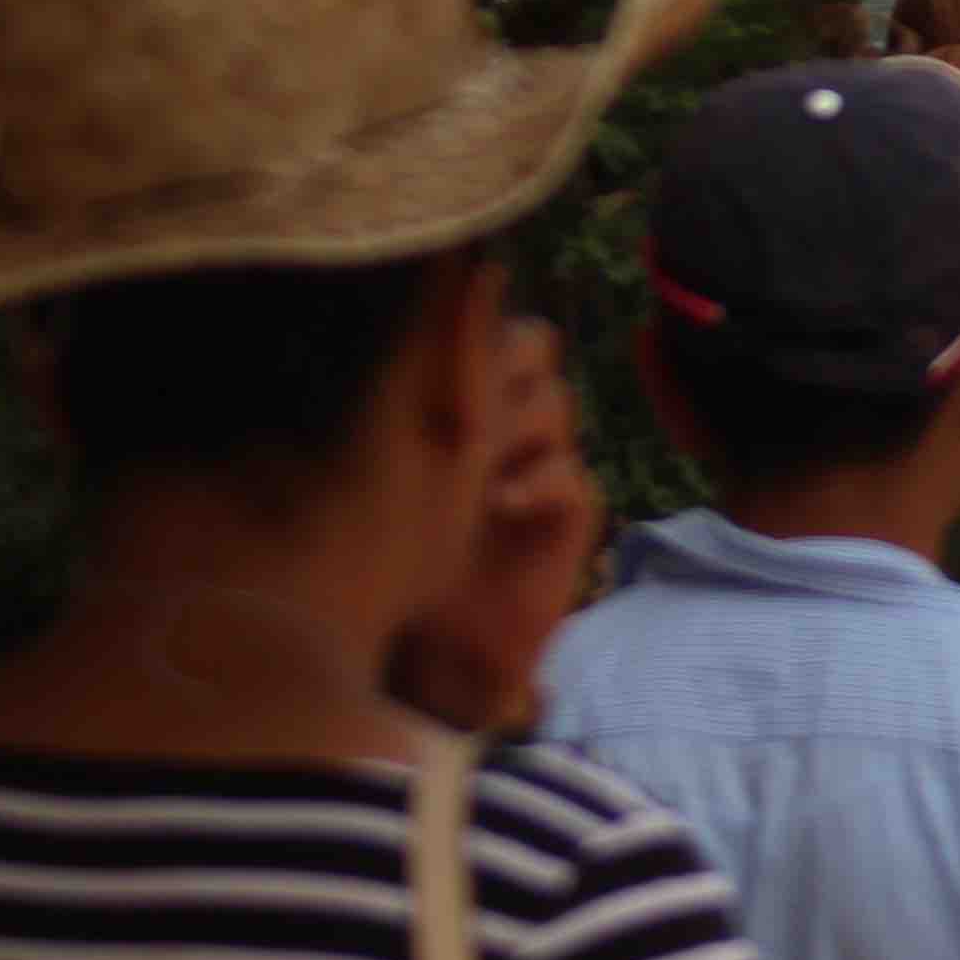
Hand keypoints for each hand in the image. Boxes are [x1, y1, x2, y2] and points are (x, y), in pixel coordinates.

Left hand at [390, 315, 605, 735]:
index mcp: (465, 396)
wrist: (427, 646)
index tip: (436, 351)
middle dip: (494, 369)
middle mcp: (510, 419)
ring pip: (555, 402)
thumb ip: (407, 388)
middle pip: (533, 345)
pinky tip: (498, 502)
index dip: (474, 323)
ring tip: (468, 464)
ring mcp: (545, 463)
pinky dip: (538, 481)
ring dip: (511, 426)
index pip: (489, 322)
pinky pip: (574, 475)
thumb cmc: (390, 551)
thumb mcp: (385, 461)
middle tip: (455, 408)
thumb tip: (419, 313)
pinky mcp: (572, 513)